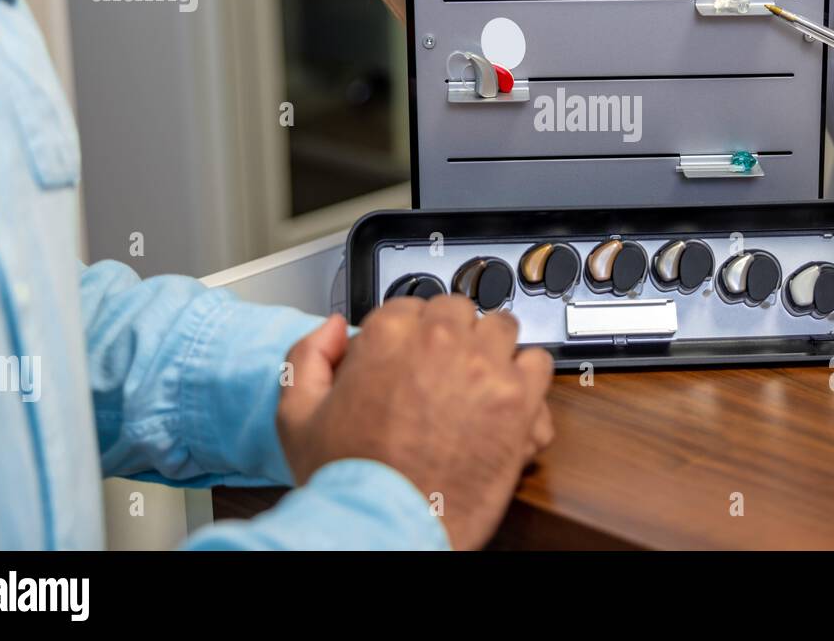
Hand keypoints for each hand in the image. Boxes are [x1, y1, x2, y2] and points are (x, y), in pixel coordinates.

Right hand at [276, 298, 555, 549]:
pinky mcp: (518, 399)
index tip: (411, 359)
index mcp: (389, 335)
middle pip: (458, 311)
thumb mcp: (296, 415)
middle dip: (451, 337)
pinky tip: (507, 399)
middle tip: (443, 373)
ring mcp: (484, 367)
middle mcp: (440, 340)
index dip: (410, 335)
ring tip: (478, 383)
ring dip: (490, 350)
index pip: (412, 306)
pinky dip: (526, 377)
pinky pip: (538, 362)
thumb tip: (336, 328)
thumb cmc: (347, 481)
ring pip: (501, 328)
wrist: (385, 527)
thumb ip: (307, 356)